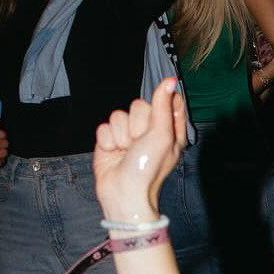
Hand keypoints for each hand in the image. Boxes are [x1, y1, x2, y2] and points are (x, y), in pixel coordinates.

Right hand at [93, 77, 186, 224]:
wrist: (123, 192)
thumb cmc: (147, 167)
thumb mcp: (161, 134)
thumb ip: (163, 105)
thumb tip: (169, 80)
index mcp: (169, 131)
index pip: (166, 102)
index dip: (160, 107)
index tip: (157, 121)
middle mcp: (149, 132)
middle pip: (138, 106)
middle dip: (136, 125)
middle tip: (139, 144)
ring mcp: (128, 136)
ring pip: (118, 115)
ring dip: (120, 135)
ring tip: (126, 152)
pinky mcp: (110, 141)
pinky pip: (104, 126)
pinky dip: (107, 140)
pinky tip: (113, 154)